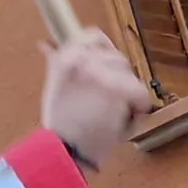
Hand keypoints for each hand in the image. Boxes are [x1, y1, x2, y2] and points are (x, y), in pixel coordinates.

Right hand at [38, 28, 150, 163]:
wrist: (64, 151)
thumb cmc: (59, 126)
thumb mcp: (53, 89)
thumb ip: (57, 64)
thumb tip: (47, 44)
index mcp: (65, 57)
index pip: (93, 36)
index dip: (104, 49)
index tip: (106, 65)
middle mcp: (83, 59)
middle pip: (116, 57)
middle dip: (117, 77)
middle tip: (109, 99)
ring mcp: (101, 72)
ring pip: (129, 74)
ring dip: (127, 92)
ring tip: (114, 112)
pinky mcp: (118, 89)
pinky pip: (139, 91)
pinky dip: (139, 105)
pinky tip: (129, 117)